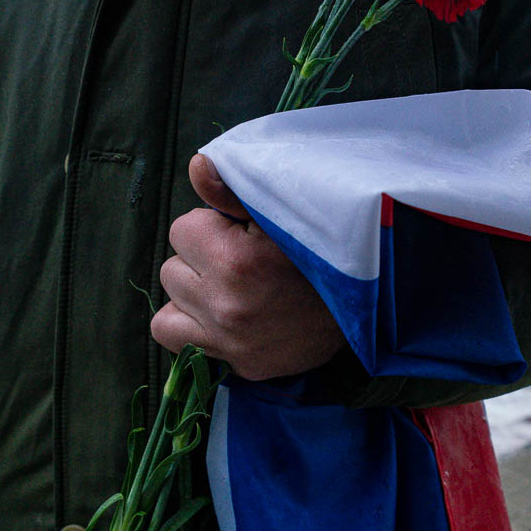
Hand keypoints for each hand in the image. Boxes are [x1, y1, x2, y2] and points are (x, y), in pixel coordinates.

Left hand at [152, 154, 343, 380]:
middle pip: (172, 269)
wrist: (362, 310)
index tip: (239, 236)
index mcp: (236, 262)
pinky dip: (187, 326)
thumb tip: (196, 166)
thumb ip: (232, 191)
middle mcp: (226, 306)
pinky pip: (176, 341)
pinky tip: (215, 316)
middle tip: (239, 265)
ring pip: (168, 307)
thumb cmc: (320, 254)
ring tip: (227, 290)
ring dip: (191, 295)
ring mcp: (229, 341)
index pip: (182, 230)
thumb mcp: (283, 214)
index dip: (210, 228)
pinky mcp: (236, 365)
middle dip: (200, 262)